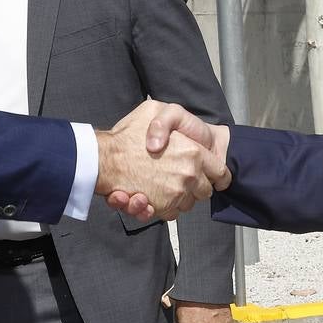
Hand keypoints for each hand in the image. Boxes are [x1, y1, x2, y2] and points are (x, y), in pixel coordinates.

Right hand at [95, 100, 227, 220]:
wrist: (102, 158)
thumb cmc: (130, 132)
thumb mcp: (154, 109)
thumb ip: (168, 119)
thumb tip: (167, 143)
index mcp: (193, 152)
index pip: (220, 172)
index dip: (217, 174)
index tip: (212, 175)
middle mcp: (188, 175)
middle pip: (205, 192)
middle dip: (196, 187)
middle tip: (180, 177)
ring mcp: (175, 193)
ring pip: (188, 204)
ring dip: (178, 198)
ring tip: (159, 186)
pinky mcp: (161, 207)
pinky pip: (172, 214)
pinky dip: (163, 208)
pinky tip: (148, 198)